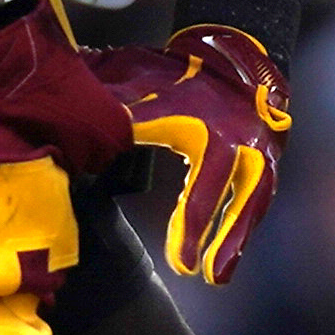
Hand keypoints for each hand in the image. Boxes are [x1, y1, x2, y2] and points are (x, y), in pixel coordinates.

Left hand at [97, 25, 295, 284]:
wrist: (238, 56)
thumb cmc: (180, 76)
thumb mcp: (144, 89)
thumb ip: (114, 115)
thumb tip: (68, 128)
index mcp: (201, 121)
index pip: (187, 173)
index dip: (180, 212)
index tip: (172, 252)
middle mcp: (234, 137)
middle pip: (219, 187)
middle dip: (203, 227)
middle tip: (185, 268)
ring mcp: (255, 150)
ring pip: (249, 199)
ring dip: (232, 239)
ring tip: (215, 279)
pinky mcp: (266, 163)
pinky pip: (256, 202)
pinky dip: (240, 233)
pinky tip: (223, 267)